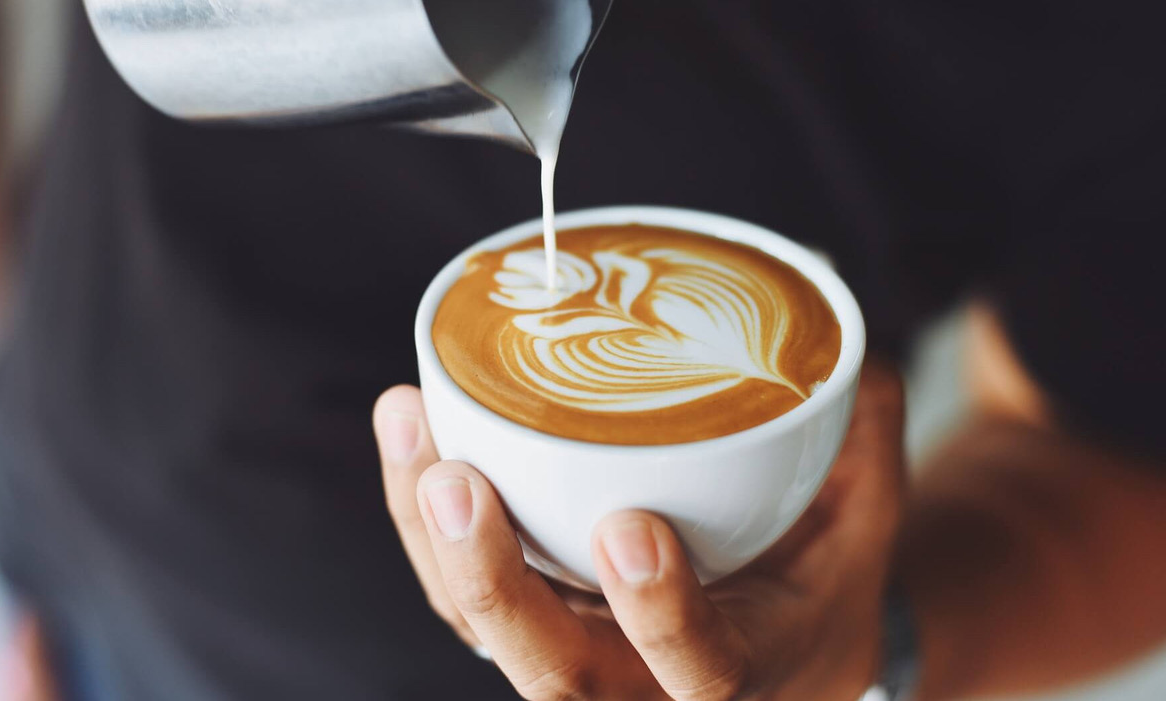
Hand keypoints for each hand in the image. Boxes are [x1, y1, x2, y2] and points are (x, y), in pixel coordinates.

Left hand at [374, 362, 905, 699]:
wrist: (777, 652)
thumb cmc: (819, 582)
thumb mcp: (864, 516)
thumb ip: (858, 426)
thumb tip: (829, 304)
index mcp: (741, 674)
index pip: (705, 671)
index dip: (662, 616)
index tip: (631, 528)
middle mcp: (642, 688)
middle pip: (553, 674)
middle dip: (493, 583)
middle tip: (457, 481)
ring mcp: (574, 659)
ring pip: (481, 629)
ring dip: (430, 537)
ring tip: (409, 422)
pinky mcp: (529, 624)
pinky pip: (459, 593)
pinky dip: (421, 520)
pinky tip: (410, 428)